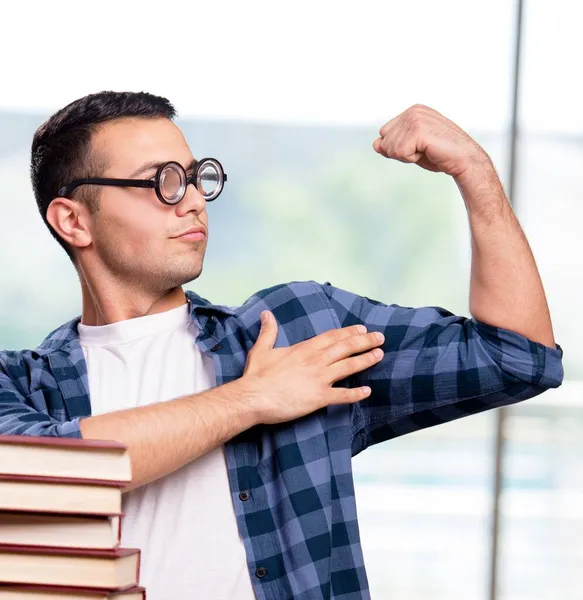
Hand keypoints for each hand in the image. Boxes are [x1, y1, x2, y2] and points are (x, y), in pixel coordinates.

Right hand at [242, 311, 384, 424]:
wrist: (253, 397)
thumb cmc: (256, 375)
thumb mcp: (261, 349)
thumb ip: (268, 331)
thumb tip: (266, 313)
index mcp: (304, 348)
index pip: (332, 336)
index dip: (348, 332)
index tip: (362, 328)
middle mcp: (316, 360)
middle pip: (345, 347)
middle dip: (364, 341)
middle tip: (380, 338)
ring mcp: (319, 379)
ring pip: (348, 366)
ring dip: (366, 360)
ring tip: (379, 355)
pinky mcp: (319, 397)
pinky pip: (342, 395)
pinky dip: (356, 394)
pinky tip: (367, 392)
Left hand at [373, 104, 489, 179]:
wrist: (464, 160)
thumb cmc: (440, 155)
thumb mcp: (411, 150)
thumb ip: (393, 145)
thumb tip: (375, 144)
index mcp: (412, 111)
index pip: (384, 134)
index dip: (398, 148)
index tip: (419, 148)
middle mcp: (413, 111)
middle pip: (385, 141)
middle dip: (401, 153)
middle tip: (424, 151)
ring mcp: (415, 118)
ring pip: (390, 148)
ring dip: (407, 156)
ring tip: (427, 151)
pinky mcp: (418, 129)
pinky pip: (399, 153)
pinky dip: (412, 159)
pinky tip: (428, 152)